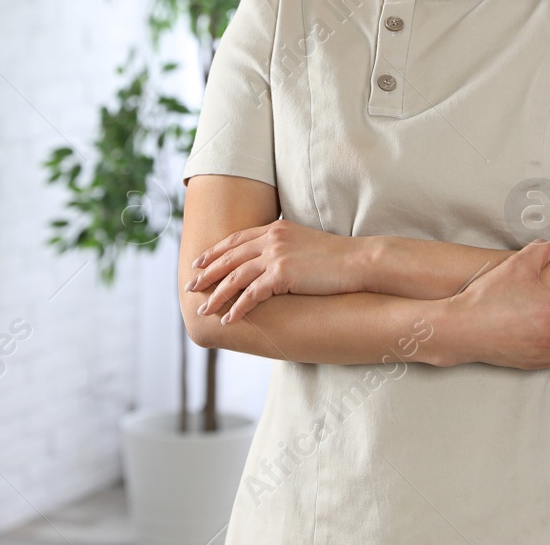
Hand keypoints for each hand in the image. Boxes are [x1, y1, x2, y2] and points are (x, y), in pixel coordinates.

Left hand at [188, 219, 367, 323]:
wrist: (359, 261)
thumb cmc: (338, 257)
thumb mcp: (305, 244)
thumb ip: (285, 247)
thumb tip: (272, 263)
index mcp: (275, 229)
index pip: (237, 239)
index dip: (215, 251)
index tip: (199, 262)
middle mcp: (272, 239)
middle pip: (229, 257)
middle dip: (207, 273)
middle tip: (190, 286)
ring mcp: (276, 255)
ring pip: (235, 277)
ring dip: (216, 295)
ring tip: (204, 310)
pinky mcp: (282, 275)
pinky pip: (251, 294)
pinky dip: (237, 308)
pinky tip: (228, 319)